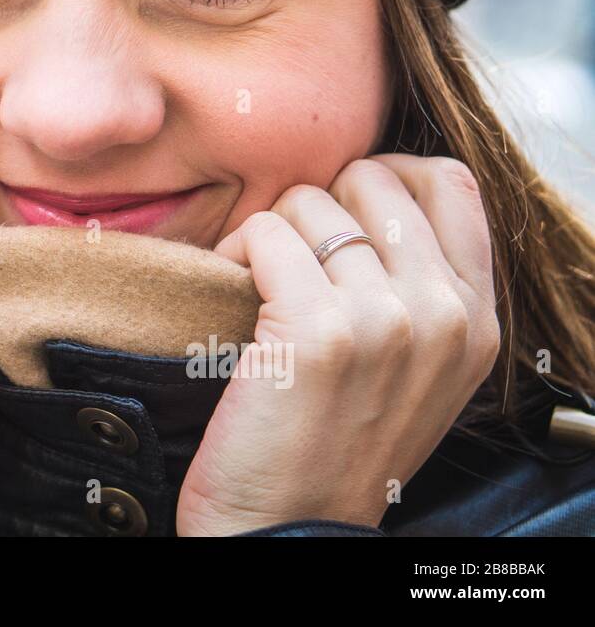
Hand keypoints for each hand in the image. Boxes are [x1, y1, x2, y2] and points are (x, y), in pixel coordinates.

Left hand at [176, 154, 499, 535]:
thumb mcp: (414, 370)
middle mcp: (445, 315)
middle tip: (289, 257)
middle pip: (373, 181)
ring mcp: (386, 320)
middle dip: (317, 205)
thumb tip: (372, 197)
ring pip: (309, 204)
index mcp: (477, 322)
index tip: (340, 208)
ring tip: (255, 284)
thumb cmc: (333, 446)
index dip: (385, 174)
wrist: (286, 531)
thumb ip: (417, 289)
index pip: (452, 183)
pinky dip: (233, 249)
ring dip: (267, 234)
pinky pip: (264, 231)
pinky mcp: (318, 330)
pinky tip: (228, 289)